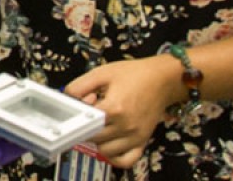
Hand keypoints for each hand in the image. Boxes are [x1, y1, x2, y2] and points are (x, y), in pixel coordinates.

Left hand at [64, 56, 180, 168]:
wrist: (163, 78)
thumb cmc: (134, 74)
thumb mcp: (102, 73)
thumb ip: (79, 86)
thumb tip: (69, 99)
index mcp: (114, 108)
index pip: (85, 123)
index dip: (80, 114)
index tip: (82, 106)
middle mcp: (126, 126)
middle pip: (93, 138)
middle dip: (88, 126)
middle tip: (94, 112)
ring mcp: (135, 137)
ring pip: (105, 151)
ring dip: (99, 141)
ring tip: (103, 125)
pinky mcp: (142, 142)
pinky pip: (125, 160)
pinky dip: (115, 156)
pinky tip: (111, 143)